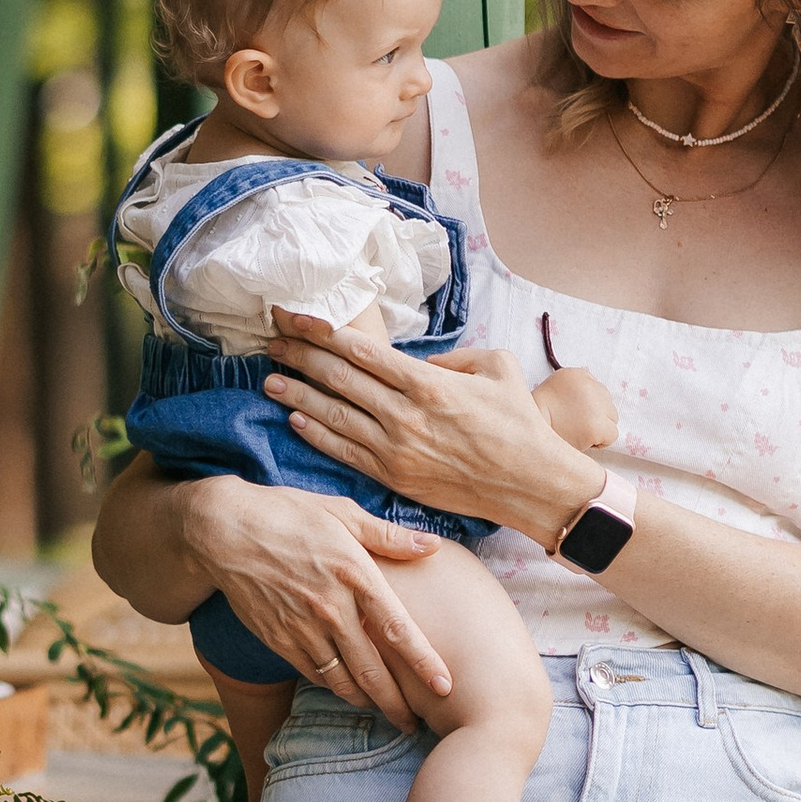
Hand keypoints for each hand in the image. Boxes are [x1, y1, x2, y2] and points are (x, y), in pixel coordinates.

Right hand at [178, 478, 453, 727]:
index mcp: (355, 574)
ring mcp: (302, 628)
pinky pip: (314, 674)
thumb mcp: (341, 513)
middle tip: (416, 724)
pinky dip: (335, 687)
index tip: (445, 687)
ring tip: (387, 715)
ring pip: (342, 680)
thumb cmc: (287, 514)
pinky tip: (349, 692)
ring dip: (367, 702)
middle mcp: (331, 608)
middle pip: (372, 670)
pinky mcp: (279, 639)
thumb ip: (388, 535)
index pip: (398, 629)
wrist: (223, 531)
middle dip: (397, 704)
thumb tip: (432, 545)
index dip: (424, 662)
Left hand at [264, 314, 603, 551]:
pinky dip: (316, 434)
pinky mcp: (394, 477)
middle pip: (339, 378)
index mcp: (429, 382)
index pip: (362, 350)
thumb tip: (421, 361)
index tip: (296, 317)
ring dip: (298, 393)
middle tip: (273, 339)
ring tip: (270, 376)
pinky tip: (295, 418)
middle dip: (301, 354)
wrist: (530, 484)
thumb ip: (454, 357)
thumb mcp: (496, 368)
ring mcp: (396, 449)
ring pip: (334, 415)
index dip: (323, 331)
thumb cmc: (519, 424)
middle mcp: (405, 415)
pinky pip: (344, 452)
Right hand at [534, 361, 618, 454]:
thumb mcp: (553, 388)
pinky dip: (601, 442)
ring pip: (612, 419)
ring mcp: (595, 406)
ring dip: (599, 428)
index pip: (597, 390)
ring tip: (577, 433)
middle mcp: (588, 385)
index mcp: (575, 374)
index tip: (572, 413)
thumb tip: (594, 394)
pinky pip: (612, 436)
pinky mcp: (597, 426)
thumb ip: (575, 387)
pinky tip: (584, 441)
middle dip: (595, 415)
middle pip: (607, 404)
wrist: (528, 435)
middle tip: (574, 425)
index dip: (586, 406)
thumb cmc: (539, 417)